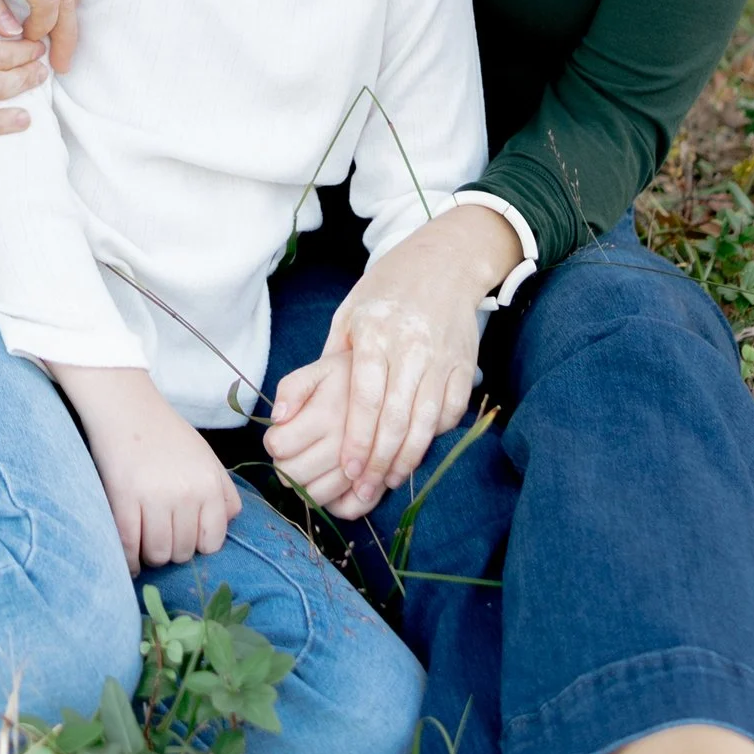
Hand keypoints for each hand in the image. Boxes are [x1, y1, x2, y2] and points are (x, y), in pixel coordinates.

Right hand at [53, 366, 239, 572]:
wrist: (125, 405)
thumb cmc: (166, 433)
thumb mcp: (206, 457)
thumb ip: (223, 492)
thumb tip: (227, 524)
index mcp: (210, 483)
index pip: (212, 542)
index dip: (197, 544)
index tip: (184, 536)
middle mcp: (187, 493)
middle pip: (182, 551)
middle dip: (172, 550)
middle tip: (160, 536)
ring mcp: (154, 497)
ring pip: (158, 553)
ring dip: (150, 555)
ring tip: (144, 541)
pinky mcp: (123, 498)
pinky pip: (129, 546)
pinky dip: (128, 559)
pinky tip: (128, 557)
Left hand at [261, 199, 515, 516]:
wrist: (443, 266)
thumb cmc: (386, 292)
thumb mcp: (347, 315)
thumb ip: (326, 363)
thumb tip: (290, 410)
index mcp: (375, 332)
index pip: (366, 396)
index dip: (358, 438)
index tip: (349, 469)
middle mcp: (411, 347)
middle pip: (396, 417)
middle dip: (380, 459)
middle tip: (365, 487)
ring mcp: (441, 358)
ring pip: (426, 422)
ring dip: (407, 457)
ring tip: (389, 479)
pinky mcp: (463, 368)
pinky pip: (449, 413)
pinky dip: (433, 437)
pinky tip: (416, 451)